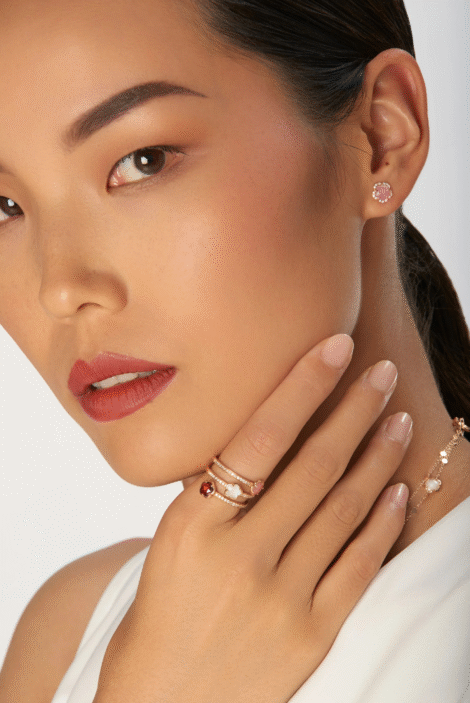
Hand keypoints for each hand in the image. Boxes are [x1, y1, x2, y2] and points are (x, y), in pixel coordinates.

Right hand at [93, 334, 411, 702]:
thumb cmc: (163, 610)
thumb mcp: (172, 542)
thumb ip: (215, 494)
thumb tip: (271, 435)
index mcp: (193, 526)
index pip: (260, 437)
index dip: (302, 386)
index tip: (336, 347)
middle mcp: (239, 557)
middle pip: (314, 466)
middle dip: (355, 410)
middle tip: (383, 373)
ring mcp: (279, 598)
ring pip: (344, 509)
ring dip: (378, 458)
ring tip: (398, 421)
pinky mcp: (310, 634)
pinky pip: (358, 566)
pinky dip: (382, 524)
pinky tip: (399, 491)